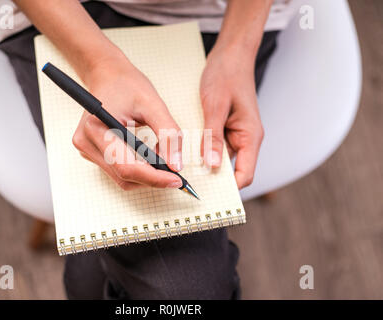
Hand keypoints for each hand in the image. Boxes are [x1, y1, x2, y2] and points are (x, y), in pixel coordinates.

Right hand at [72, 54, 183, 189]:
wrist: (107, 74)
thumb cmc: (126, 84)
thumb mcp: (153, 104)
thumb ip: (168, 134)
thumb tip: (175, 165)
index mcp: (97, 129)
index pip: (127, 167)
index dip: (154, 178)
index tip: (176, 179)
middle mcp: (86, 143)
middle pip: (124, 177)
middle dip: (153, 178)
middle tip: (176, 174)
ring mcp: (87, 150)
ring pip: (122, 178)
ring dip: (146, 175)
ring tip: (162, 158)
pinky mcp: (93, 152)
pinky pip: (118, 171)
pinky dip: (138, 169)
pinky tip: (150, 157)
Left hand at [200, 46, 263, 188]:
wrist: (231, 55)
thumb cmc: (226, 76)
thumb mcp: (215, 106)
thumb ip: (213, 136)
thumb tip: (212, 165)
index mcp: (251, 136)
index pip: (246, 174)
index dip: (230, 189)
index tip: (209, 196)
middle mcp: (246, 139)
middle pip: (233, 170)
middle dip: (214, 180)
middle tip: (190, 185)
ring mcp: (236, 134)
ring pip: (222, 159)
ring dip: (207, 165)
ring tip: (185, 169)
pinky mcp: (226, 128)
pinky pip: (216, 146)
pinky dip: (204, 151)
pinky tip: (188, 150)